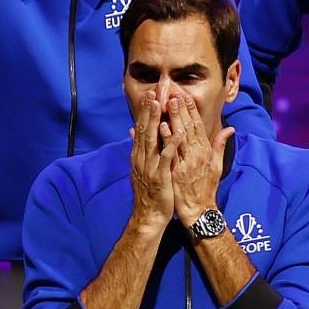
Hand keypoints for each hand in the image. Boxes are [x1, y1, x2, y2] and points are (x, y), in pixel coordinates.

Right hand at [129, 91, 177, 228]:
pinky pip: (166, 157)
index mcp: (139, 155)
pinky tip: (175, 132)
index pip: (141, 129)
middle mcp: (142, 158)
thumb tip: (132, 130)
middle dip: (148, 111)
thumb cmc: (150, 192)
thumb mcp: (141, 168)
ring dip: (156, 121)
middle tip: (153, 92)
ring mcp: (149, 167)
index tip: (150, 95)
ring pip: (152, 140)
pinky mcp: (159, 176)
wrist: (149, 216)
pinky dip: (170, 144)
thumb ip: (138, 148)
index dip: (145, 112)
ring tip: (160, 104)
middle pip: (144, 130)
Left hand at [168, 90, 233, 226]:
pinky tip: (162, 126)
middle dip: (182, 108)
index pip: (199, 126)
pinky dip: (168, 139)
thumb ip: (220, 146)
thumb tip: (230, 129)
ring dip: (175, 118)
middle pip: (189, 127)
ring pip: (181, 136)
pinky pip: (173, 152)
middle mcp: (198, 155)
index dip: (192, 110)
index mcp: (206, 152)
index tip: (185, 95)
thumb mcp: (217, 166)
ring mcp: (188, 163)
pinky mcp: (178, 172)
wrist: (199, 210)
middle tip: (174, 91)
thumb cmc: (206, 188)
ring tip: (168, 102)